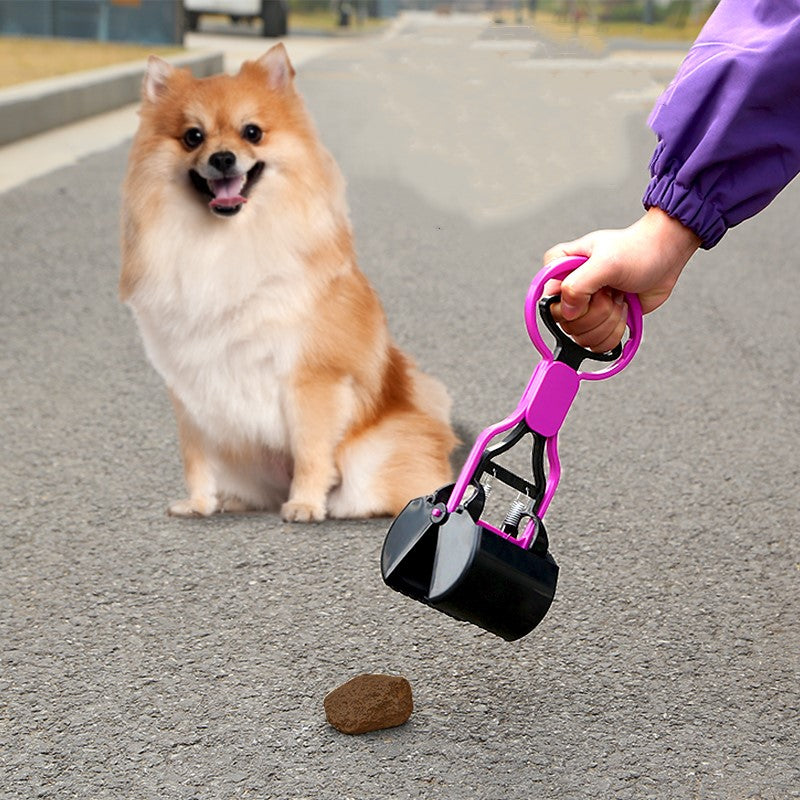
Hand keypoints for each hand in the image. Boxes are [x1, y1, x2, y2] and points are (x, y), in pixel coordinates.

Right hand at [543, 207, 700, 350]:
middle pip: (568, 325)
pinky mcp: (599, 321)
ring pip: (584, 337)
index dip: (572, 306)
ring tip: (619, 298)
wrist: (664, 256)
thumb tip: (566, 312)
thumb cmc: (637, 249)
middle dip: (599, 313)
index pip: (549, 303)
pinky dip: (615, 332)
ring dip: (610, 321)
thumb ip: (578, 286)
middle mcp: (567, 290)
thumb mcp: (606, 263)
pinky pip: (597, 344)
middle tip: (612, 292)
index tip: (593, 294)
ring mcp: (583, 308)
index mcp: (560, 269)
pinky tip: (623, 310)